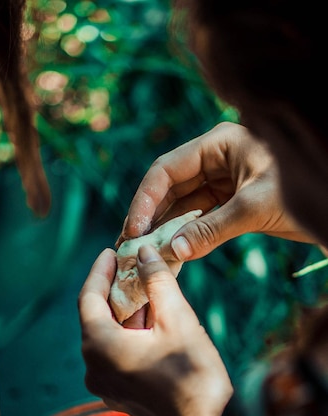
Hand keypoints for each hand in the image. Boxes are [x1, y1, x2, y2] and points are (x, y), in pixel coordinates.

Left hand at [78, 245, 232, 415]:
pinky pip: (116, 356)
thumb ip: (157, 281)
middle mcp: (94, 367)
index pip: (89, 298)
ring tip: (144, 289)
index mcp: (100, 346)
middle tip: (130, 265)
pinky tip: (150, 321)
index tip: (110, 252)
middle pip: (96, 318)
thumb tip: (145, 252)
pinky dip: (128, 335)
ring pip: (107, 338)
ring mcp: (105, 385)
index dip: (99, 271)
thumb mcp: (178, 320)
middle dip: (113, 291)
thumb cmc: (193, 375)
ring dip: (124, 314)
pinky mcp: (119, 394)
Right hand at [117, 122, 314, 258]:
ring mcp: (222, 183)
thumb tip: (173, 251)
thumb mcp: (254, 208)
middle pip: (169, 189)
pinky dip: (185, 236)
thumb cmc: (302, 189)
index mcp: (217, 145)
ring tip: (144, 254)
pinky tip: (171, 254)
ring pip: (183, 207)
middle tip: (129, 247)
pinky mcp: (231, 203)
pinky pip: (200, 220)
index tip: (133, 230)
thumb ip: (211, 230)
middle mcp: (215, 161)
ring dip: (165, 230)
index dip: (145, 200)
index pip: (166, 170)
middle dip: (149, 218)